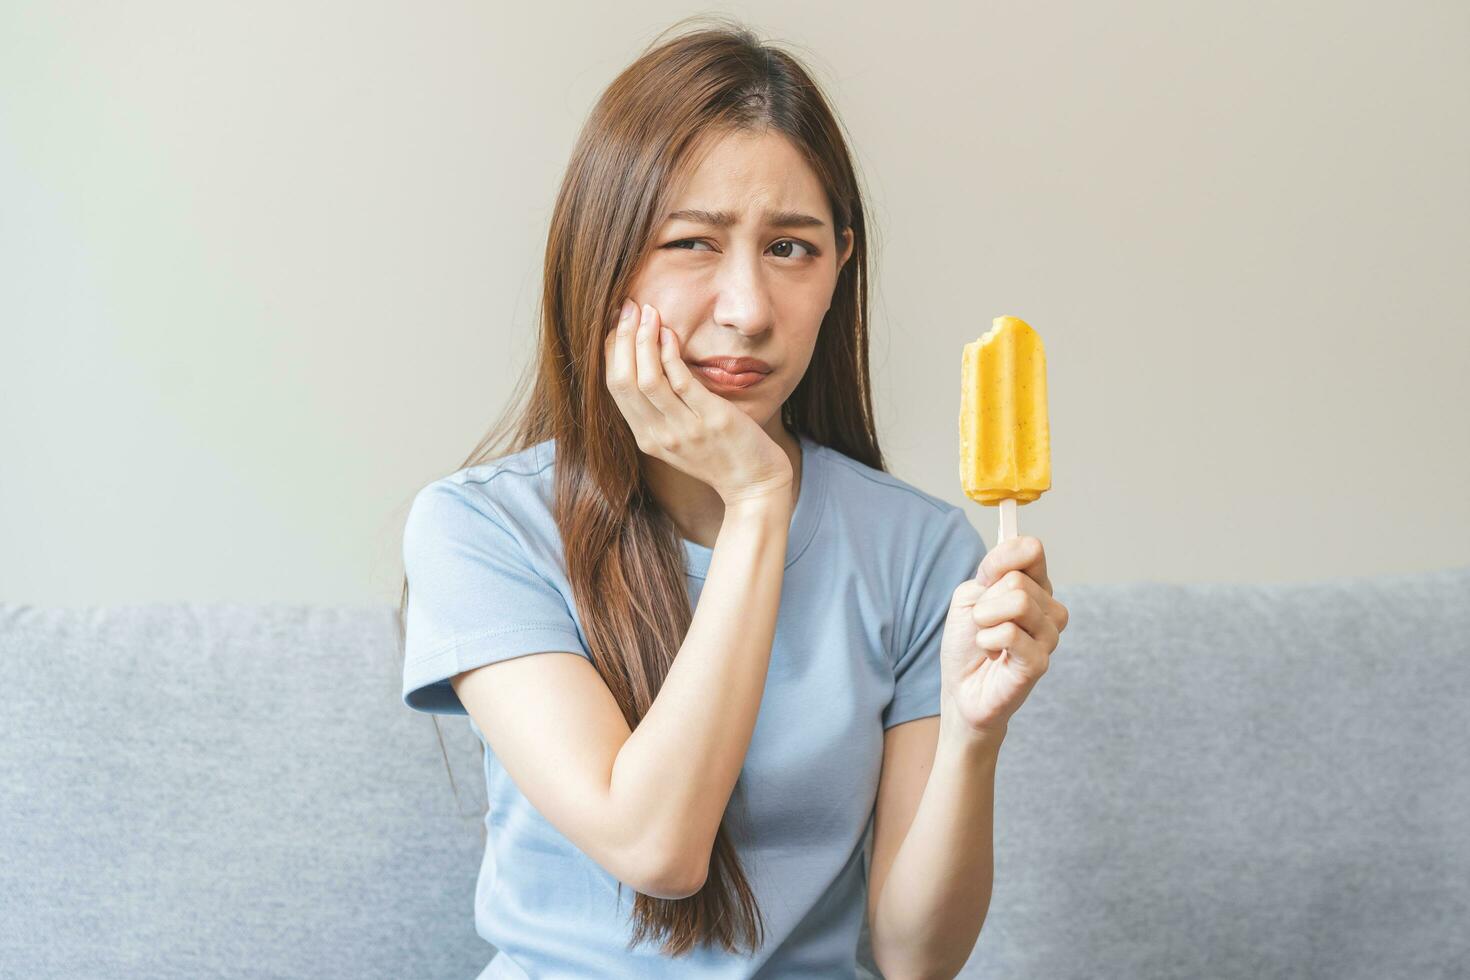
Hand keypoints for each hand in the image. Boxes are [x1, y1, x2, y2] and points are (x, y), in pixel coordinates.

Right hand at [604, 299, 792, 505]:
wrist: (754, 484)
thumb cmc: (720, 454)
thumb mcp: (680, 436)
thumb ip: (662, 408)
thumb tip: (649, 362)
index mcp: (646, 438)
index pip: (615, 387)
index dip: (611, 351)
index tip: (617, 323)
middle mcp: (659, 435)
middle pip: (623, 381)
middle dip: (621, 339)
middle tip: (628, 307)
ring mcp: (684, 429)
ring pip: (647, 379)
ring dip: (643, 340)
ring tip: (649, 312)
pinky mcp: (711, 420)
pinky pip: (681, 381)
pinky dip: (670, 353)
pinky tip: (670, 333)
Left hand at [936, 535, 1069, 742]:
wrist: (961, 688)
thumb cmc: (967, 642)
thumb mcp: (970, 594)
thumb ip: (995, 568)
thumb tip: (1026, 545)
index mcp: (1035, 588)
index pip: (1032, 549)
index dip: (1000, 560)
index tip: (984, 580)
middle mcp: (1049, 609)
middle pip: (1017, 579)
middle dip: (985, 601)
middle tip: (981, 624)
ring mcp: (1049, 637)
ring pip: (1018, 602)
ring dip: (984, 621)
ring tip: (986, 640)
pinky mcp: (1040, 662)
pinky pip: (1010, 633)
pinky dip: (986, 641)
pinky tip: (991, 655)